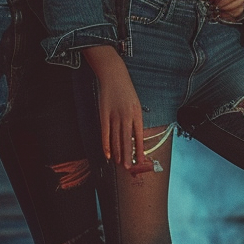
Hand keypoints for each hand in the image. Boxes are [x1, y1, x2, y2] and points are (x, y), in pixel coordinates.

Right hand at [82, 46, 150, 172]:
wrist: (114, 76)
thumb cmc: (126, 91)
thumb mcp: (136, 104)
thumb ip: (135, 119)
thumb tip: (135, 137)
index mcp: (137, 114)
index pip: (139, 136)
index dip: (138, 150)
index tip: (140, 161)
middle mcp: (126, 116)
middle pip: (127, 140)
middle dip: (127, 155)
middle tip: (128, 167)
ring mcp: (114, 115)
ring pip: (116, 139)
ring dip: (117, 152)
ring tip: (119, 163)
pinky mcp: (104, 114)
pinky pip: (105, 133)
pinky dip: (106, 144)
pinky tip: (107, 153)